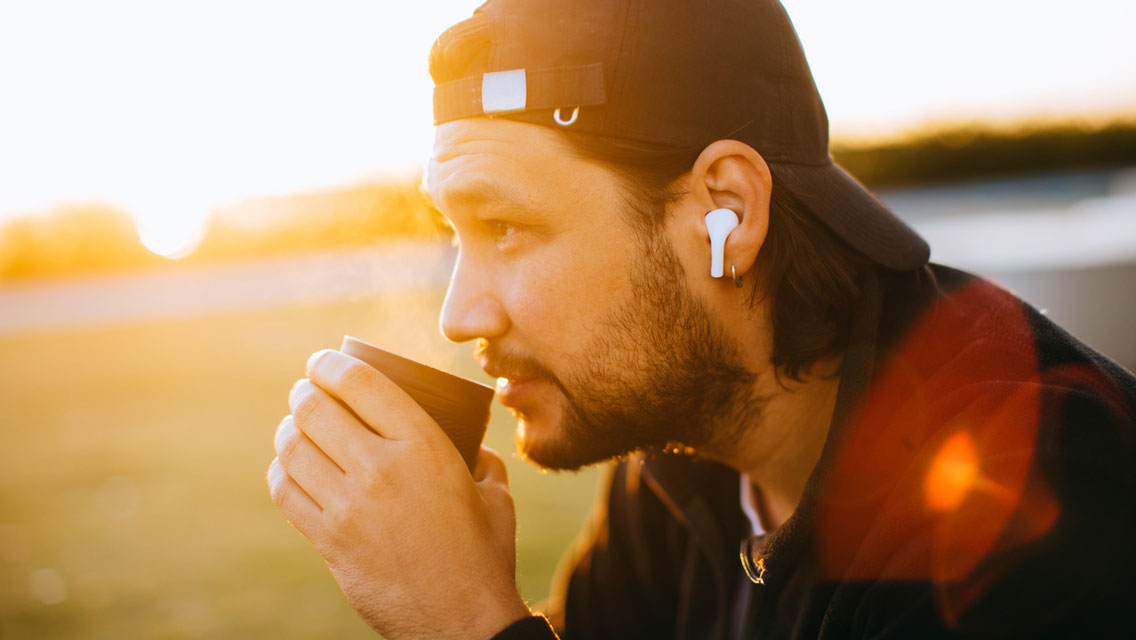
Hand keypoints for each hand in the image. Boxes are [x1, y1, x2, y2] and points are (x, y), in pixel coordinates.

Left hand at [267, 349, 530, 638]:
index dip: (330, 364)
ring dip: (288, 429)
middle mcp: (381, 469)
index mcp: (423, 445)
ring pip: (293, 448)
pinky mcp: (330, 541)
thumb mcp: (495, 491)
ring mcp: (349, 507)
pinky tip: (291, 467)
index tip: (321, 362)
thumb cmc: (484, 552)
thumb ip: (481, 457)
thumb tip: (472, 442)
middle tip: (306, 391)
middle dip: (303, 392)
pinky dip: (281, 472)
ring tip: (295, 426)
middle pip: (316, 410)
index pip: (360, 383)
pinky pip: (286, 492)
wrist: (463, 619)